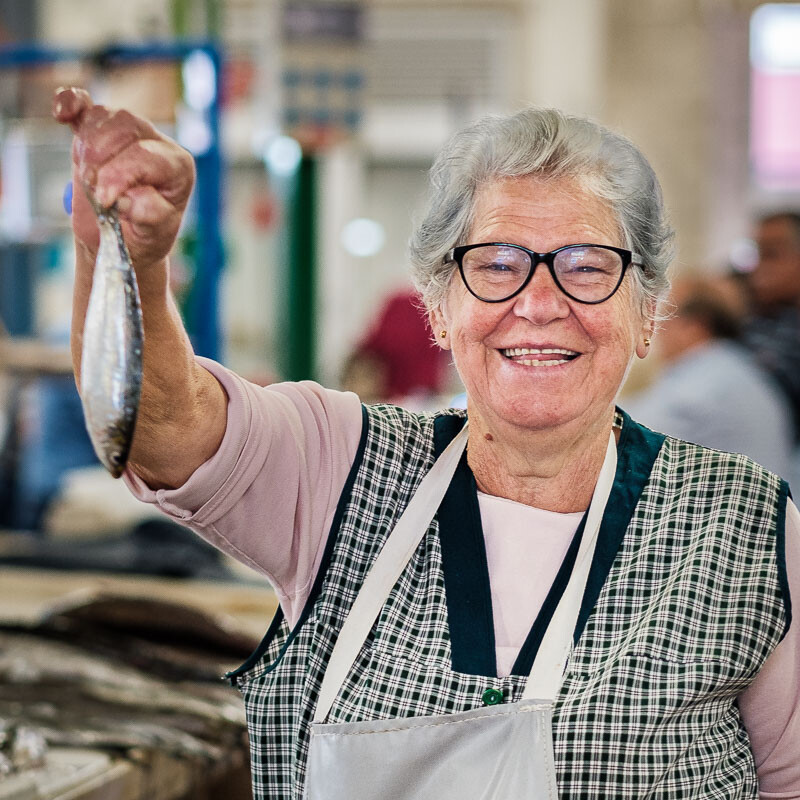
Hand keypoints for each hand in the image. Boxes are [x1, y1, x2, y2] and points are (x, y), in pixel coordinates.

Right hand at [52, 87, 195, 269]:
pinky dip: (70, 104)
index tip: (104, 201)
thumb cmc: (145, 234)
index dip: (119, 176)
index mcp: (178, 167)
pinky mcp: (99, 131)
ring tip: (88, 178)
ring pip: (104, 116)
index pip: (145, 156)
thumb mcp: (154, 234)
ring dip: (87, 146)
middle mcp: (157, 143)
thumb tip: (128, 198)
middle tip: (93, 191)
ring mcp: (129, 132)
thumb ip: (148, 215)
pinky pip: (85, 105)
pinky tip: (61, 114)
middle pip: (125, 128)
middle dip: (101, 161)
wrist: (123, 236)